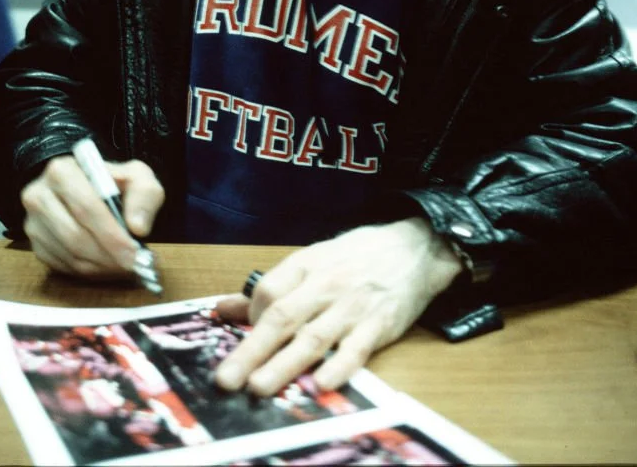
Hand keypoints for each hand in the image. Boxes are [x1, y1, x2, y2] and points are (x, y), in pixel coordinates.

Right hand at [20, 155, 164, 277]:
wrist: (91, 191)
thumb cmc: (114, 184)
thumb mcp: (137, 177)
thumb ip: (144, 195)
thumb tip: (137, 227)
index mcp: (62, 171)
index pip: (85, 206)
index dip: (110, 233)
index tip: (133, 251)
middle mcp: (39, 195)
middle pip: (74, 234)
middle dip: (107, 254)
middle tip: (133, 265)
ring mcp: (34, 223)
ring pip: (69, 254)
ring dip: (100, 266)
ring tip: (125, 266)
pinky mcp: (35, 245)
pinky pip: (62, 265)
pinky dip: (89, 271)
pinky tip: (108, 266)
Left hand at [214, 217, 462, 395]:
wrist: (414, 248)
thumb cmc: (357, 256)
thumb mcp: (313, 261)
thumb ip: (270, 287)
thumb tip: (222, 309)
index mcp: (306, 265)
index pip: (269, 292)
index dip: (251, 318)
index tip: (244, 338)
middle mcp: (326, 285)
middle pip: (282, 318)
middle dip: (252, 350)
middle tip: (227, 379)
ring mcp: (352, 306)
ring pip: (313, 337)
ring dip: (285, 364)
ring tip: (260, 387)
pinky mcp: (378, 325)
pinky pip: (355, 349)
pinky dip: (339, 366)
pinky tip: (321, 384)